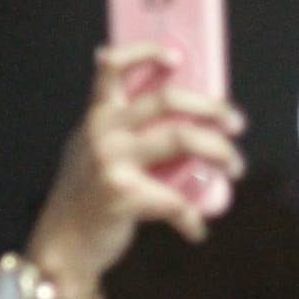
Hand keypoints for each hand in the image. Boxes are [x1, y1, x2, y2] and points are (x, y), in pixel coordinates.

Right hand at [26, 44, 245, 297]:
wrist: (62, 245)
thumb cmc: (84, 199)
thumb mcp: (91, 152)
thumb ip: (119, 130)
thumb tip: (178, 120)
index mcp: (97, 117)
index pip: (114, 67)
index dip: (147, 53)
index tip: (177, 57)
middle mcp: (103, 131)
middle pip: (167, 99)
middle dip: (212, 107)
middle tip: (235, 123)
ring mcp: (112, 161)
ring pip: (182, 138)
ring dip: (219, 151)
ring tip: (235, 167)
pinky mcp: (123, 194)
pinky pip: (175, 200)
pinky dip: (192, 219)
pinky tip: (195, 229)